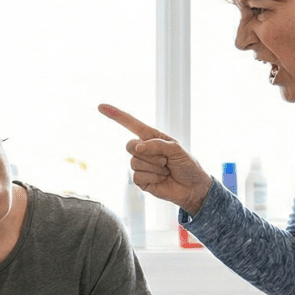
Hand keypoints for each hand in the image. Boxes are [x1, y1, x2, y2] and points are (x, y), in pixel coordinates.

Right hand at [98, 103, 213, 214]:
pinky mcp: (141, 180)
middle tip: (165, 160)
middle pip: (130, 146)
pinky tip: (162, 179)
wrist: (193, 188)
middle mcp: (144, 150)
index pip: (131, 124)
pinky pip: (137, 176)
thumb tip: (138, 147)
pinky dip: (153, 178)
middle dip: (149, 153)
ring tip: (166, 170)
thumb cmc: (187, 165)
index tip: (101, 107)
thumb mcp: (176, 149)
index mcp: (152, 138)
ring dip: (154, 167)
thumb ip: (157, 145)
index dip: (116, 115)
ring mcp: (141, 165)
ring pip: (135, 162)